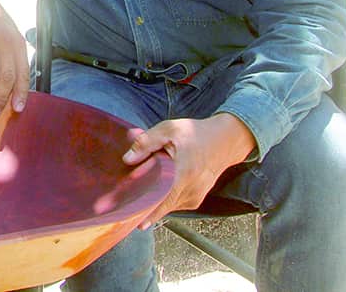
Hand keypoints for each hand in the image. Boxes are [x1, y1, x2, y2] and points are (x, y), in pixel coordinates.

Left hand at [122, 112, 255, 228]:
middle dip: (139, 209)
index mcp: (181, 174)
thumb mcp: (168, 130)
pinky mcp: (195, 200)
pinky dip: (162, 199)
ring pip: (164, 207)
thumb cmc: (195, 134)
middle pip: (158, 207)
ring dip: (150, 202)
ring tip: (136, 191)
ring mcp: (193, 198)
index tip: (123, 216)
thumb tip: (127, 159)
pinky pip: (172, 204)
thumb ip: (146, 143)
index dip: (139, 210)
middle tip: (121, 208)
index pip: (156, 200)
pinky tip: (154, 188)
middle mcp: (189, 191)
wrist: (224, 141)